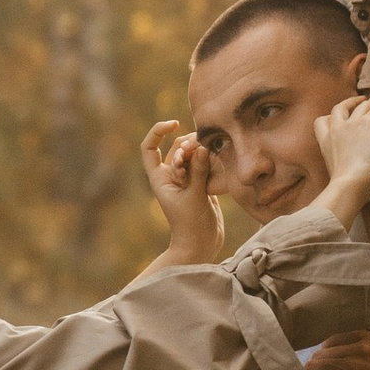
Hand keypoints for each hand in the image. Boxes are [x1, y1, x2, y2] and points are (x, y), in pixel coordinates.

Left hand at [140, 116, 224, 264]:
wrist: (201, 244)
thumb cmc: (191, 225)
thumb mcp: (195, 197)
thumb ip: (198, 172)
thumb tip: (201, 147)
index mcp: (160, 178)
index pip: (149, 147)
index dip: (158, 131)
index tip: (174, 124)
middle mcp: (171, 176)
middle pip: (178, 147)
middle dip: (191, 146)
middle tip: (202, 155)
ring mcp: (187, 179)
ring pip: (195, 154)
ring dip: (205, 155)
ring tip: (213, 170)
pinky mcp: (202, 183)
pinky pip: (207, 164)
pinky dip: (213, 163)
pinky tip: (219, 176)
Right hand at [313, 89, 369, 229]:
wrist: (351, 184)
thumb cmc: (346, 187)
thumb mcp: (336, 171)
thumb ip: (342, 159)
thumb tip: (358, 162)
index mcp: (325, 140)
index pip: (323, 120)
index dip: (335, 119)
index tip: (346, 125)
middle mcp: (337, 127)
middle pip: (343, 105)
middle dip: (355, 106)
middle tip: (369, 111)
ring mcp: (353, 122)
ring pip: (367, 104)